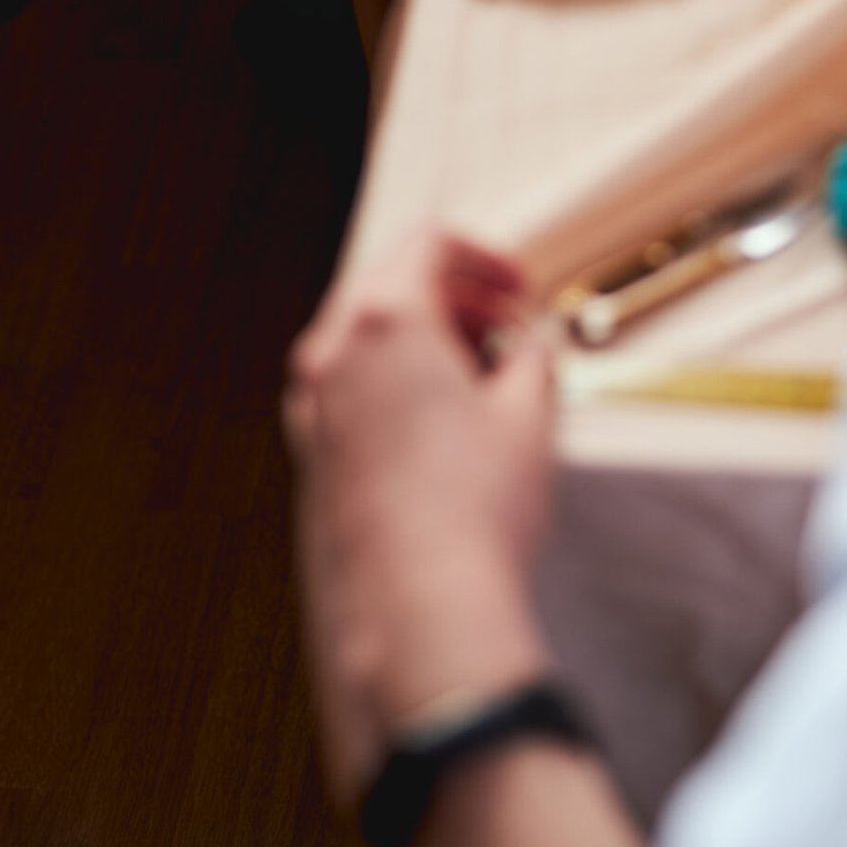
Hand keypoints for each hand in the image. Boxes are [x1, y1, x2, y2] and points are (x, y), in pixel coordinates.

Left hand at [284, 229, 557, 795]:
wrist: (421, 604)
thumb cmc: (472, 508)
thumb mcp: (529, 413)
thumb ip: (532, 356)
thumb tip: (528, 348)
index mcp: (385, 318)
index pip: (430, 243)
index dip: (486, 255)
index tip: (517, 285)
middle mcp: (335, 350)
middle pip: (391, 281)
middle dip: (454, 292)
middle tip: (504, 320)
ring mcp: (314, 402)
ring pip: (365, 333)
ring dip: (422, 334)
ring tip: (480, 371)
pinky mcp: (313, 450)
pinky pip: (351, 382)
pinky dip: (393, 376)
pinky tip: (441, 415)